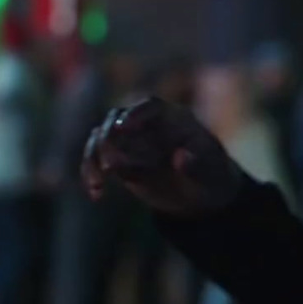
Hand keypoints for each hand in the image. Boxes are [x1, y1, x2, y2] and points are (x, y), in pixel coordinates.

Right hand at [82, 97, 245, 217]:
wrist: (202, 196)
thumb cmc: (211, 177)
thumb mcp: (210, 174)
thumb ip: (197, 165)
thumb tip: (179, 158)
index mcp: (174, 119)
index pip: (151, 106)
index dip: (136, 114)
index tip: (122, 127)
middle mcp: (148, 125)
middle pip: (117, 119)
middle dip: (109, 139)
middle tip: (110, 167)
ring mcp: (131, 141)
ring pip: (101, 137)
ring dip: (94, 157)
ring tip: (99, 184)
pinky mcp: (119, 160)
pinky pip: (96, 159)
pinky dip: (91, 173)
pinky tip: (97, 195)